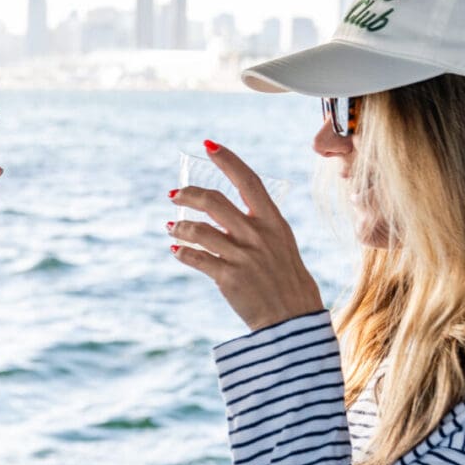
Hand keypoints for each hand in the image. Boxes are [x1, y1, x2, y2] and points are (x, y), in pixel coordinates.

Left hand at [168, 141, 322, 330]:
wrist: (292, 319)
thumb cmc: (286, 280)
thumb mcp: (283, 244)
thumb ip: (260, 226)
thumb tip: (230, 214)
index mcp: (274, 221)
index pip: (248, 180)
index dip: (227, 160)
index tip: (209, 145)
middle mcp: (257, 234)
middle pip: (213, 201)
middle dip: (188, 193)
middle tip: (174, 194)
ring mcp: (242, 255)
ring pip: (198, 230)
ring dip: (179, 226)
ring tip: (171, 227)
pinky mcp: (228, 277)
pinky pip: (195, 257)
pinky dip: (182, 252)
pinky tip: (177, 250)